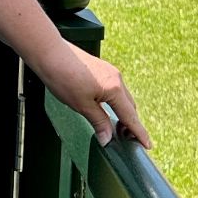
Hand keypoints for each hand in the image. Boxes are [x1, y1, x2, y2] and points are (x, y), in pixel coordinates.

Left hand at [37, 42, 154, 154]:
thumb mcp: (81, 105)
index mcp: (114, 89)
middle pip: (130, 107)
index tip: (148, 145)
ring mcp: (110, 72)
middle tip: (129, 141)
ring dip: (123, 113)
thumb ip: (98, 122)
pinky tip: (107, 109)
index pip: (130, 116)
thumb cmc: (63, 77)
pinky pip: (115, 90)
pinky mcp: (102, 70)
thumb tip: (108, 138)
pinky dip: (116, 103)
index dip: (139, 132)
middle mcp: (116, 79)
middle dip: (131, 124)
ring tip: (117, 129)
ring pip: (122, 98)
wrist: (49, 53)